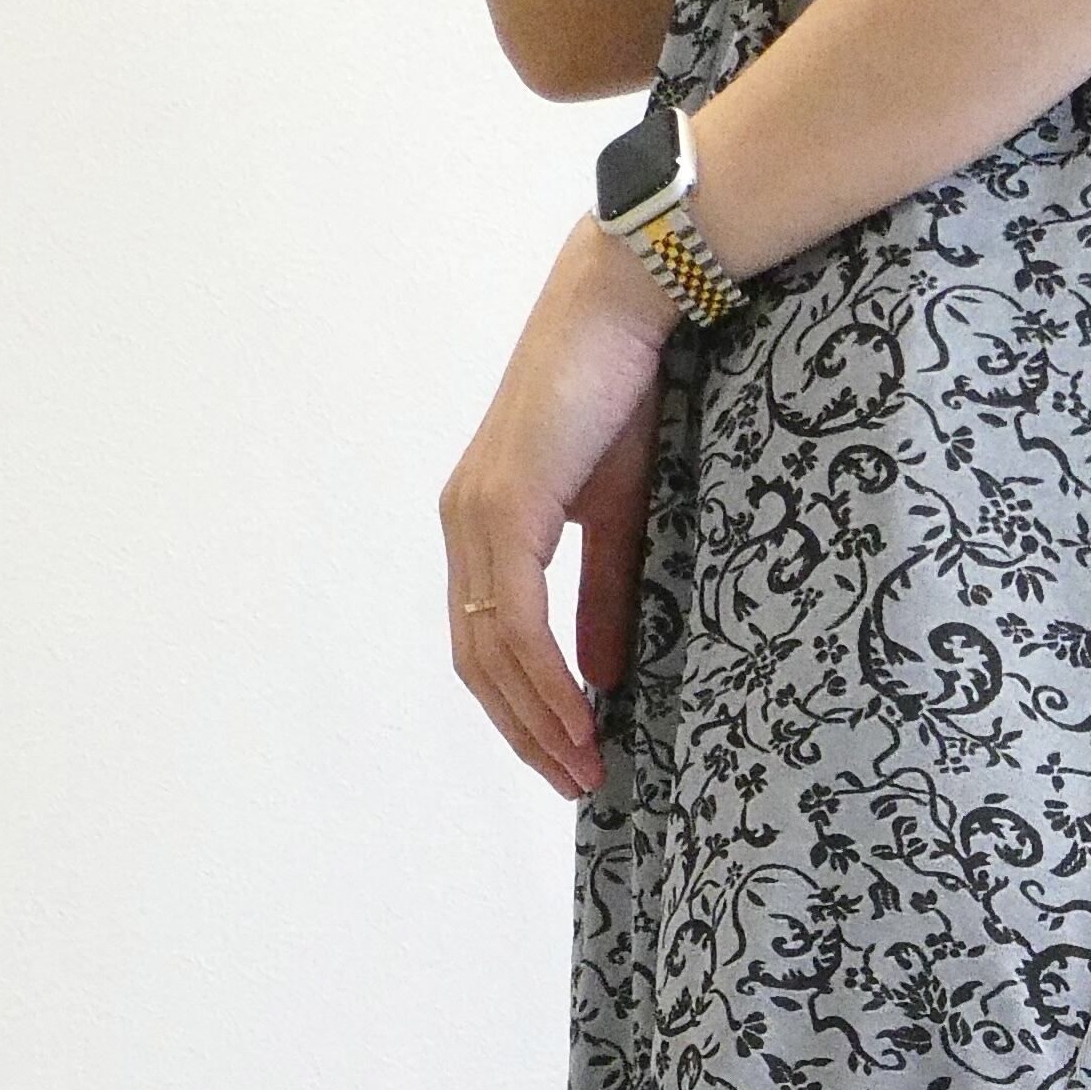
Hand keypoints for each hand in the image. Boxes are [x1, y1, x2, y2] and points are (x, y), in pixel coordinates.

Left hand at [439, 218, 681, 799]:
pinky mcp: (504, 508)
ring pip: (492, 651)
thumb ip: (601, 596)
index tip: (570, 757)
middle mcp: (465, 522)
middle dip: (526, 732)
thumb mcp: (618, 515)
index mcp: (485, 522)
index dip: (524, 709)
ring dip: (538, 721)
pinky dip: (546, 679)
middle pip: (478, 661)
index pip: (487, 641)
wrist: (625, 304)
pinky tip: (582, 717)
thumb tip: (602, 677)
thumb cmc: (625, 392)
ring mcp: (476, 515)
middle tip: (577, 784)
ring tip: (584, 768)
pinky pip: (517, 620)